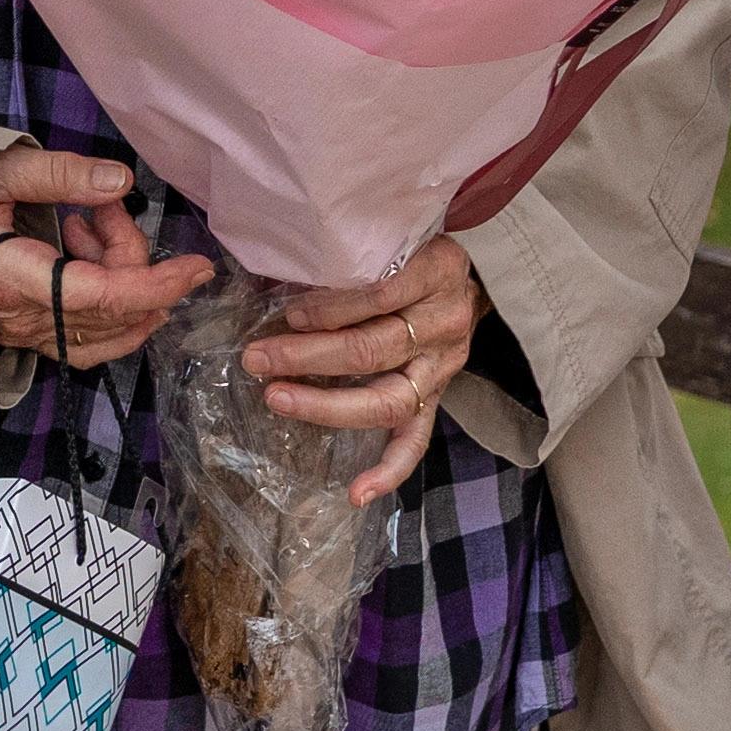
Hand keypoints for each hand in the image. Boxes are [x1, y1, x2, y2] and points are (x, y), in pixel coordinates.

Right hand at [0, 147, 214, 374]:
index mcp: (9, 278)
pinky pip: (89, 339)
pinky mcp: (28, 337)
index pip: (102, 296)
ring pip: (107, 328)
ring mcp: (24, 335)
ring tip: (88, 225)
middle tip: (103, 206)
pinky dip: (113, 307)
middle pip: (112, 308)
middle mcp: (20, 319)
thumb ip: (59, 175)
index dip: (156, 284)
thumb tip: (122, 182)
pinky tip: (95, 262)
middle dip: (131, 255)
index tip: (199, 266)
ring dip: (121, 276)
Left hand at [241, 234, 486, 503]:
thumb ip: (345, 258)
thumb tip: (270, 278)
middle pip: (373, 348)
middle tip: (257, 357)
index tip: (287, 312)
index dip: (329, 307)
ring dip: (326, 405)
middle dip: (308, 356)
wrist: (473, 275)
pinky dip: (388, 470)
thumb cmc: (412, 252)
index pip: (378, 293)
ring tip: (277, 398)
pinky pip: (416, 441)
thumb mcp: (390, 238)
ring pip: (387, 398)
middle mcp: (445, 323)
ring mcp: (443, 367)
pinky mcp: (437, 397)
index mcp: (435, 272)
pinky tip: (357, 492)